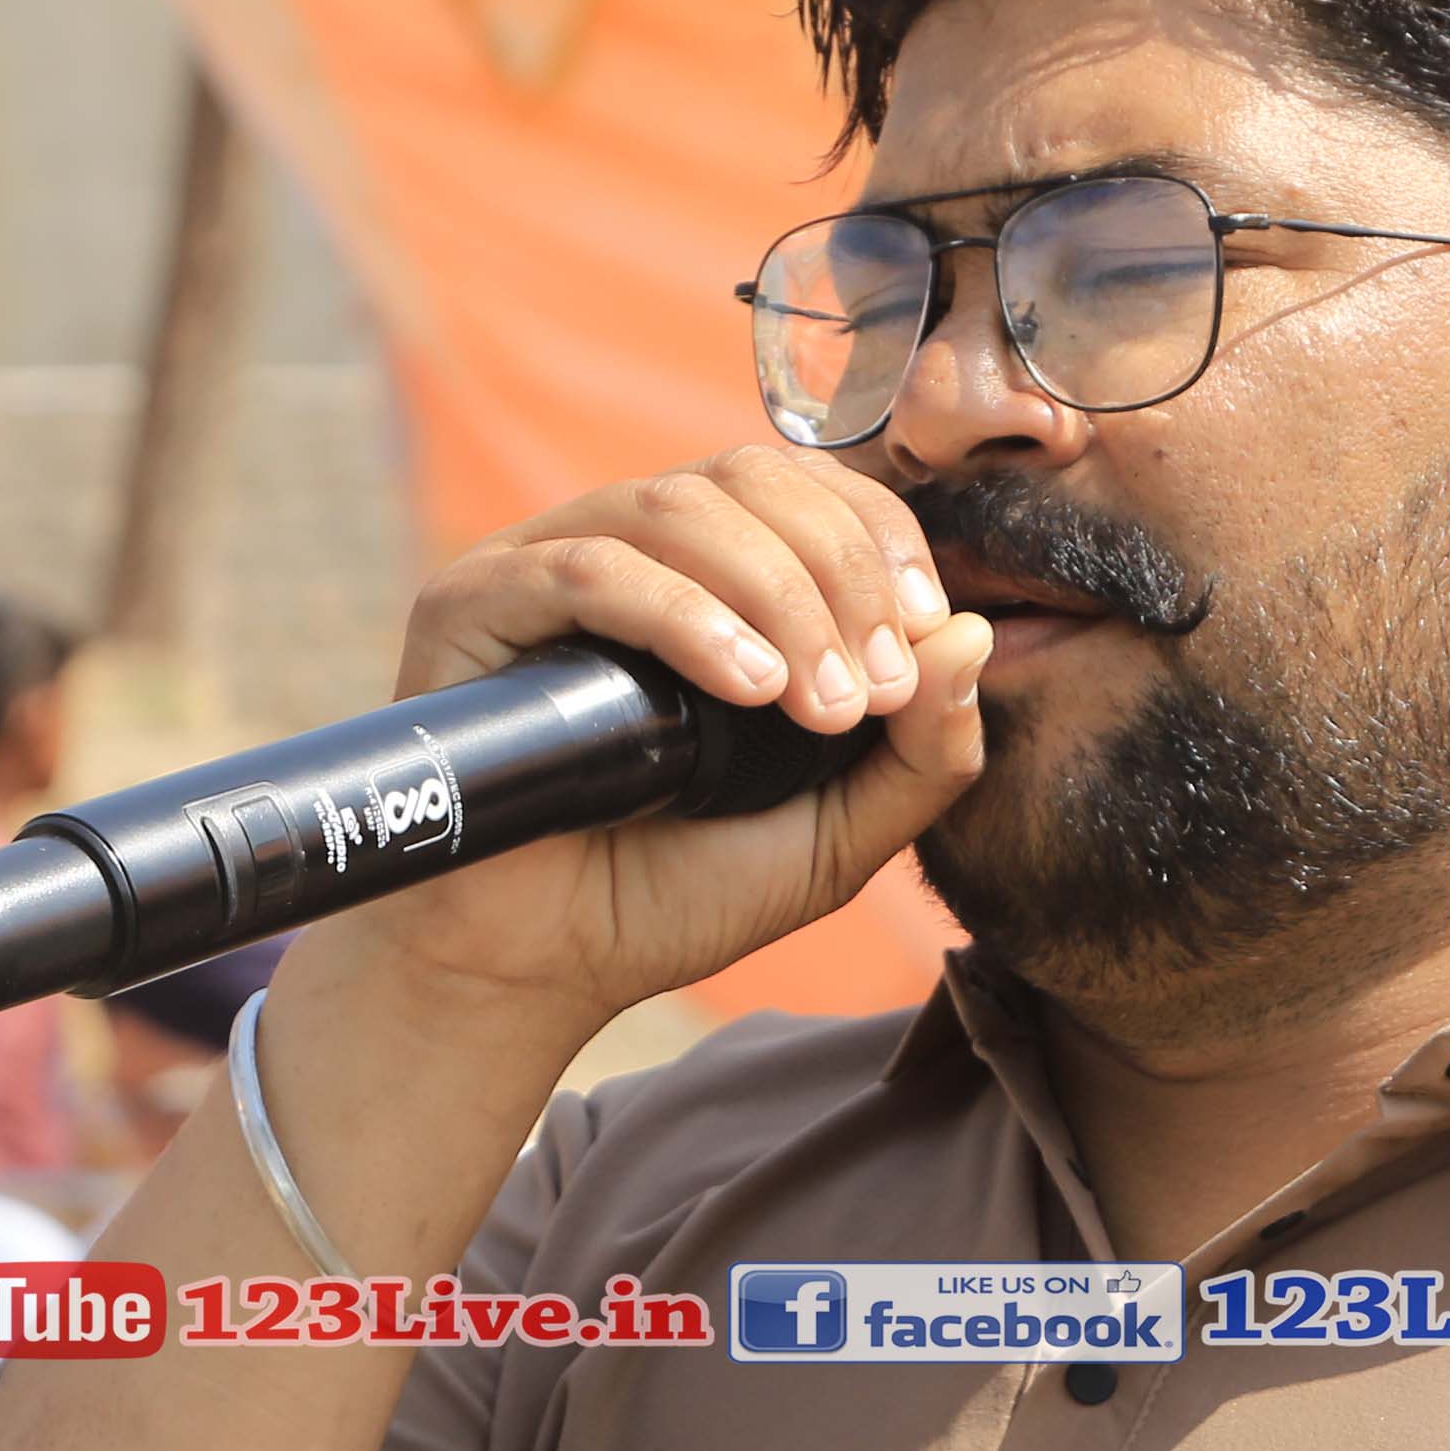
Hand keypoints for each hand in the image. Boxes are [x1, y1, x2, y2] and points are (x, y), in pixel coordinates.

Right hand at [347, 450, 997, 1030]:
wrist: (541, 972)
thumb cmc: (675, 894)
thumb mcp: (836, 836)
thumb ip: (920, 753)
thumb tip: (975, 633)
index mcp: (710, 574)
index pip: (809, 489)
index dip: (881, 538)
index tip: (928, 633)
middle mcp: (629, 549)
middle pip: (752, 478)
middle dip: (839, 572)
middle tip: (872, 694)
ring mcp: (544, 565)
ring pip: (678, 507)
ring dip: (777, 596)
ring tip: (816, 706)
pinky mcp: (474, 605)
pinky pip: (587, 569)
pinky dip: (683, 615)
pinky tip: (743, 688)